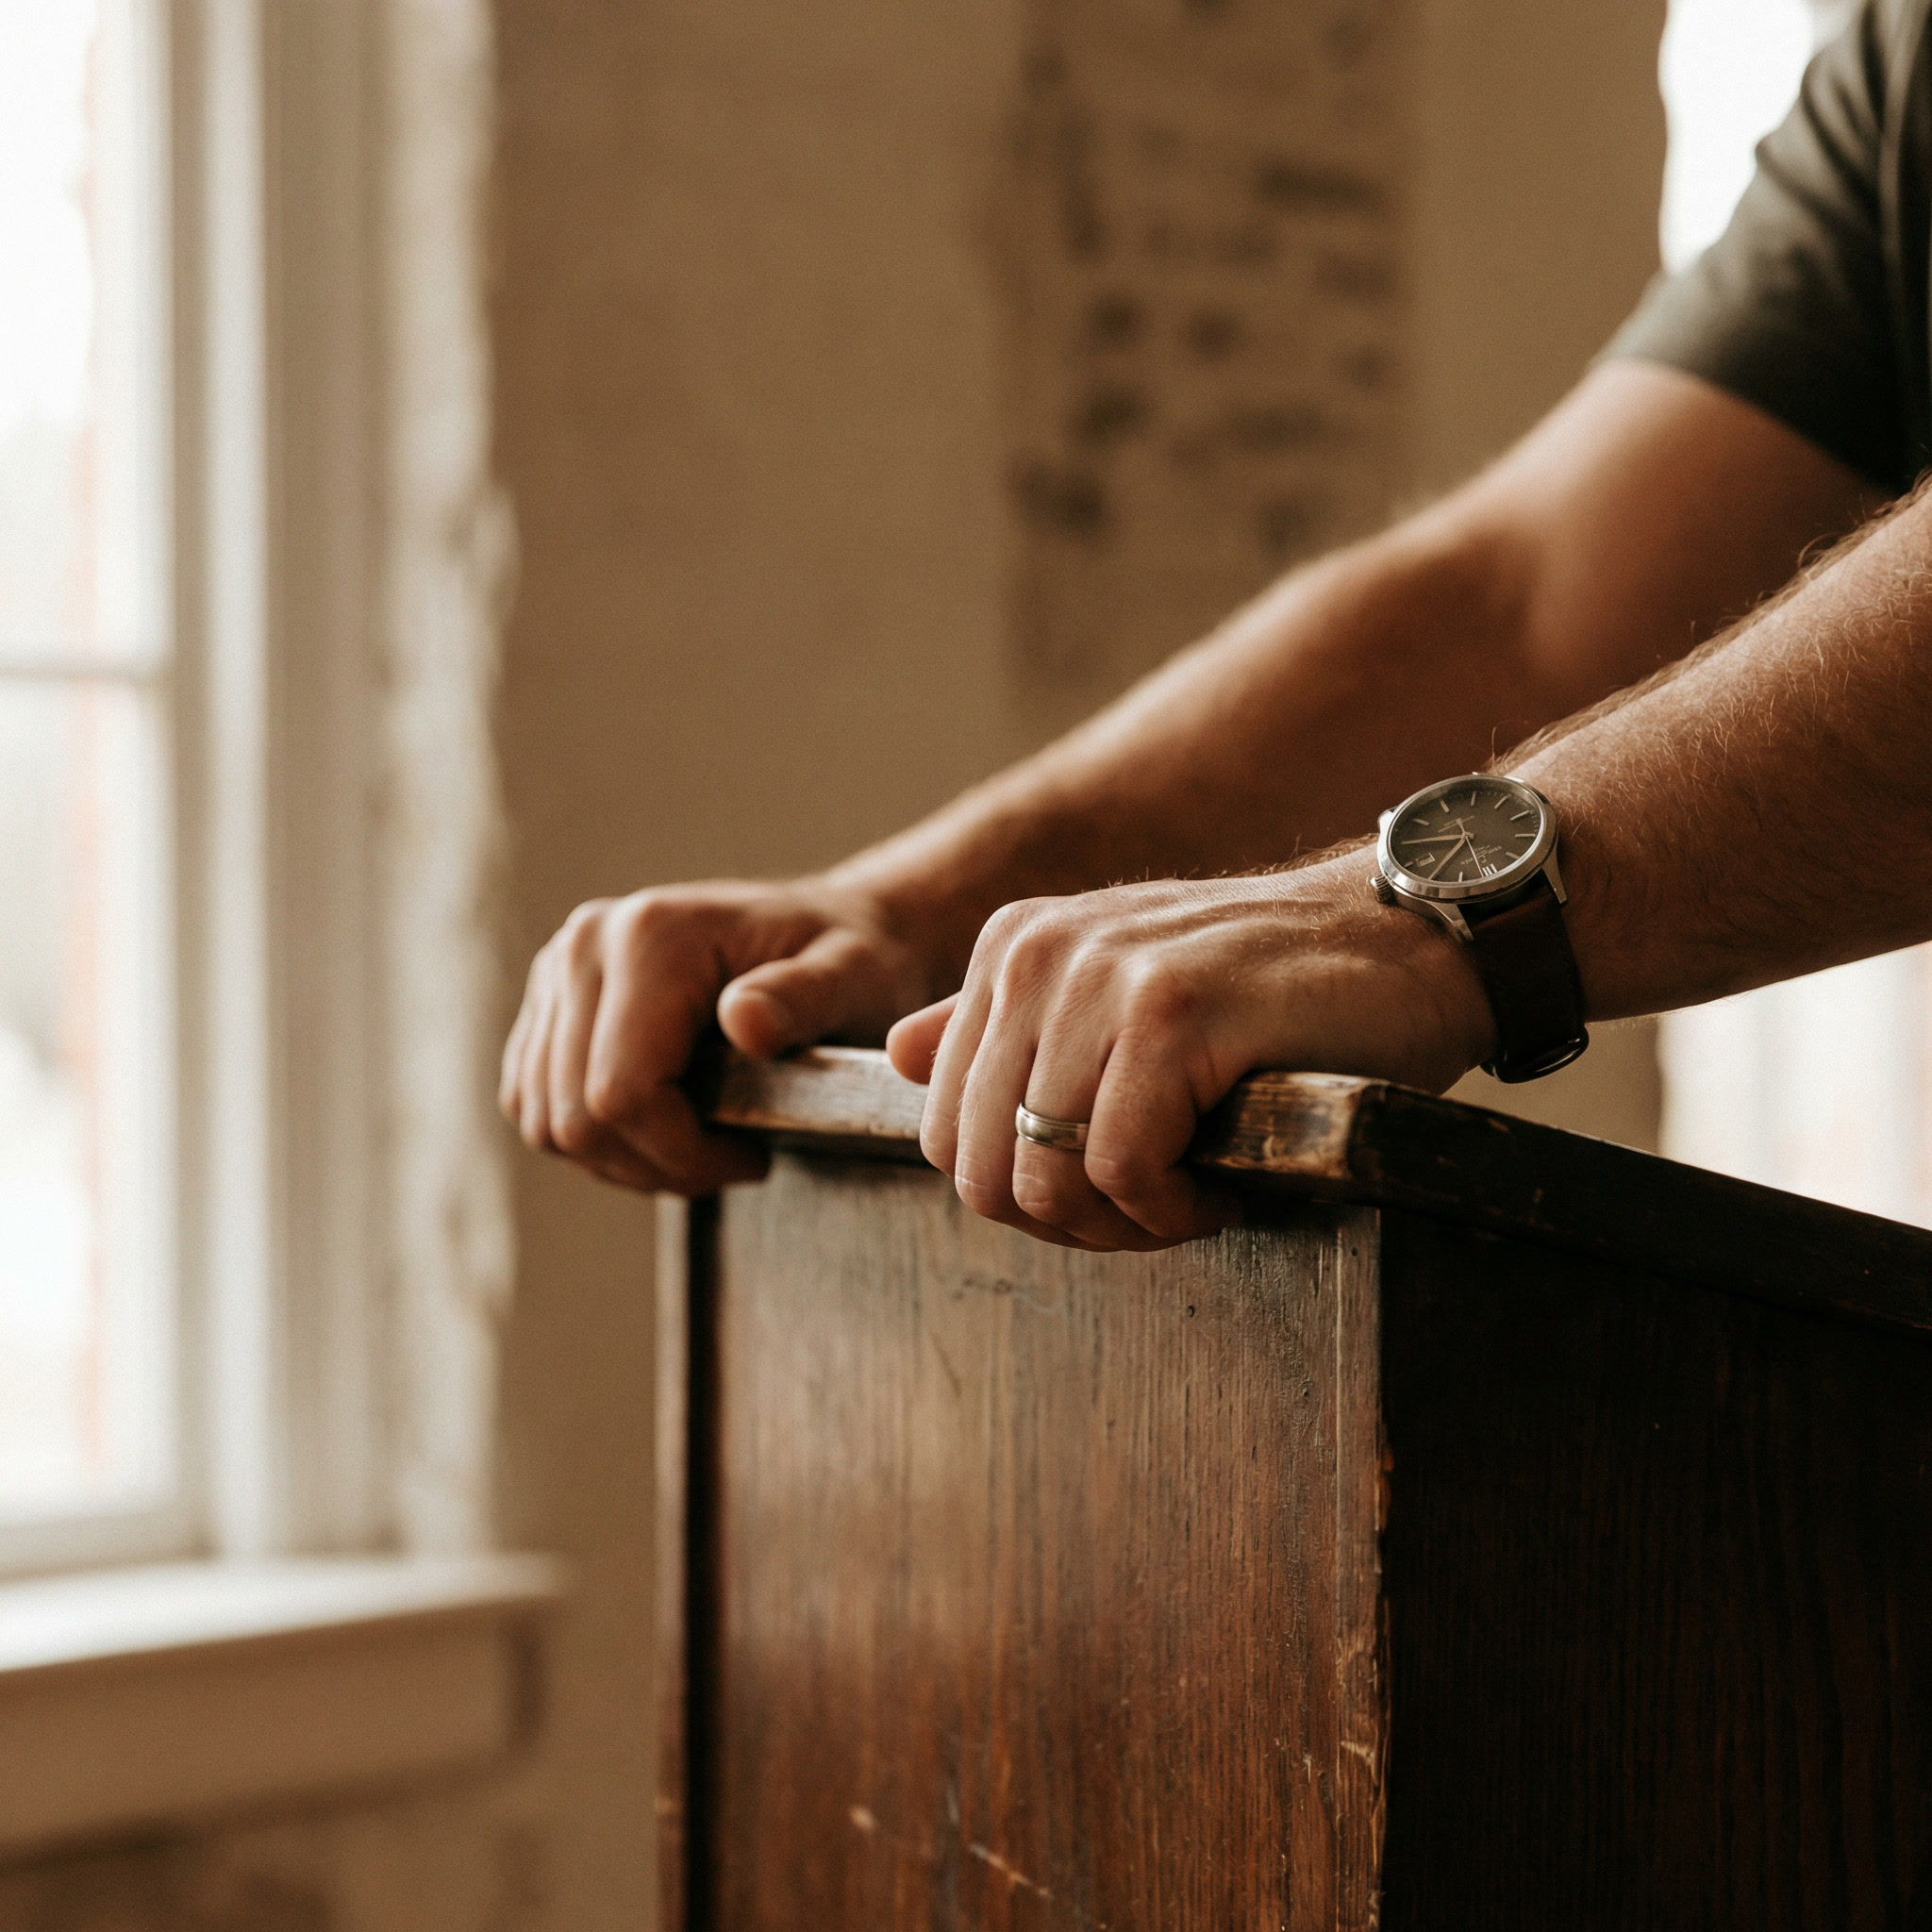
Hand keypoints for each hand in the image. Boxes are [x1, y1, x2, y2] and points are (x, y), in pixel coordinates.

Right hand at [501, 878, 937, 1193]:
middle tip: (730, 1162)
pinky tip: (665, 1128)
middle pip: (573, 1118)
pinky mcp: (547, 1004)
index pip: (619, 1095)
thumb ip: (805, 998)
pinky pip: (534, 1106)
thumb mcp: (855, 978)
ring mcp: (557, 972)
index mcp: (652, 936)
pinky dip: (594, 1141)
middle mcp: (585, 945)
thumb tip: (744, 1020)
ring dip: (623, 1161)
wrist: (827, 933)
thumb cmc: (853, 962)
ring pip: (545, 1121)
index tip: (751, 1159)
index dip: (681, 1155)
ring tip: (703, 1147)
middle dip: (655, 1165)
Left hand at [884, 857, 1492, 1251]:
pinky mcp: (1170, 1012)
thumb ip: (1003, 1030)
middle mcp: (1034, 954)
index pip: (944, 1133)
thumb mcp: (1117, 996)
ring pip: (1043, 1179)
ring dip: (1126, 1222)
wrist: (1405, 941)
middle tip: (1158, 1207)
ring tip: (1198, 1188)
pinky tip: (1229, 1179)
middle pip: (979, 1169)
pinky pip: (1123, 1171)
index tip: (1115, 1187)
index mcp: (1009, 951)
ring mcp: (1098, 977)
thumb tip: (897, 1057)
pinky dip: (1175, 1209)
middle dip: (1066, 1221)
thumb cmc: (1268, 992)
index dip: (1026, 1194)